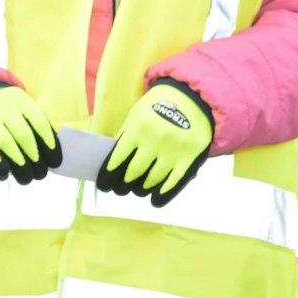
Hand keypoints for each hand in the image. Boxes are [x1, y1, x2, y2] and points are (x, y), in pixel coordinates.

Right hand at [0, 84, 60, 184]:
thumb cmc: (3, 107)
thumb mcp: (19, 106)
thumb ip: (32, 123)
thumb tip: (48, 153)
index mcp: (20, 100)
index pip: (40, 124)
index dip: (50, 145)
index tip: (55, 163)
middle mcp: (4, 106)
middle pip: (24, 136)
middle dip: (35, 159)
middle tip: (41, 174)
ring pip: (6, 143)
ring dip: (19, 164)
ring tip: (26, 178)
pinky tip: (5, 172)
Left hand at [96, 81, 213, 206]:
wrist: (193, 98)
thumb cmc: (158, 106)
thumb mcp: (136, 115)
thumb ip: (125, 136)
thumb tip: (113, 162)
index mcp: (137, 129)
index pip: (117, 159)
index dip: (108, 175)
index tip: (104, 184)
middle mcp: (155, 142)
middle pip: (134, 173)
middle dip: (124, 184)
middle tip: (120, 189)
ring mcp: (174, 151)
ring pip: (153, 180)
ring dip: (142, 188)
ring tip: (137, 189)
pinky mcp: (190, 158)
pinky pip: (175, 182)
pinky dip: (163, 194)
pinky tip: (155, 200)